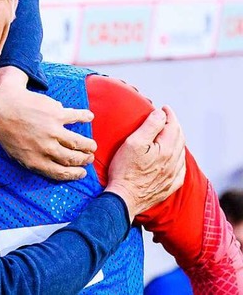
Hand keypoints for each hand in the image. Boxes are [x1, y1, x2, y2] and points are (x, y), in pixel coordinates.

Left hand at [0, 67, 96, 180]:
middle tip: (89, 158)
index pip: (61, 173)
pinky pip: (76, 116)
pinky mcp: (56, 114)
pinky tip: (90, 117)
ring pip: (78, 142)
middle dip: (84, 160)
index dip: (75, 174)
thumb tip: (52, 168)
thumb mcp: (14, 153)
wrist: (3, 105)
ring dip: (88, 145)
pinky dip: (85, 117)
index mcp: (34, 160)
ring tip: (92, 146)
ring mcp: (52, 131)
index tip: (83, 172)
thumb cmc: (7, 131)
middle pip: (72, 158)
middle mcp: (46, 148)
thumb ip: (33, 162)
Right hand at [105, 106, 185, 221]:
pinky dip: (179, 159)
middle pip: (179, 138)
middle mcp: (173, 162)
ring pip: (181, 153)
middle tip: (166, 118)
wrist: (124, 198)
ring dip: (177, 140)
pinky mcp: (170, 186)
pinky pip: (180, 169)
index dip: (169, 115)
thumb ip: (150, 126)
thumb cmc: (124, 171)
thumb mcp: (133, 143)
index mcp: (166, 150)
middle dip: (174, 125)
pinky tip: (174, 158)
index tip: (164, 108)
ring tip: (169, 134)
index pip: (173, 126)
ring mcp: (173, 175)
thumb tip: (160, 114)